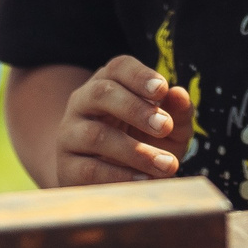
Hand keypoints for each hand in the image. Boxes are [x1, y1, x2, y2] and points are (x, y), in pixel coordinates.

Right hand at [53, 55, 192, 186]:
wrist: (108, 178)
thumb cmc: (144, 141)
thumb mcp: (168, 126)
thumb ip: (177, 110)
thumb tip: (179, 94)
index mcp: (109, 82)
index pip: (118, 68)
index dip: (139, 76)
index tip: (162, 89)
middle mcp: (83, 102)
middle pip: (101, 94)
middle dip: (135, 109)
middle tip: (165, 126)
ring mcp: (70, 134)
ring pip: (95, 135)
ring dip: (135, 151)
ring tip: (167, 164)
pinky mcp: (67, 167)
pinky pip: (90, 169)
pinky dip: (120, 176)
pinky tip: (145, 180)